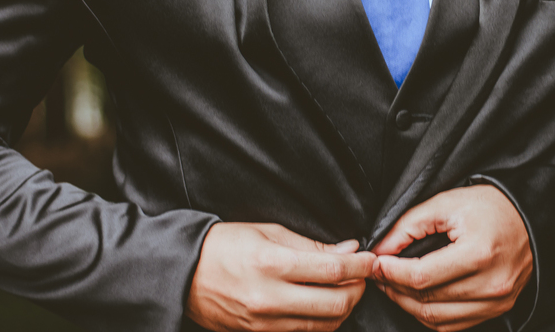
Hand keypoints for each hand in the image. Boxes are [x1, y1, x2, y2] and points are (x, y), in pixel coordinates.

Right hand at [187, 222, 375, 331]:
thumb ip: (311, 245)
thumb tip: (348, 250)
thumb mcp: (268, 232)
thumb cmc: (224, 246)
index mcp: (272, 264)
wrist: (183, 275)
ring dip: (344, 307)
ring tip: (346, 289)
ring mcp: (265, 322)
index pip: (333, 270)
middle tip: (362, 275)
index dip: (361, 265)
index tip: (372, 259)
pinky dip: (322, 321)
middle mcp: (270, 298)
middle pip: (336, 303)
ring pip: (324, 325)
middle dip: (359, 289)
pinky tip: (323, 305)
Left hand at [371, 185, 532, 331]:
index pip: (422, 276)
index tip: (377, 263)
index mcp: (479, 253)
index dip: (392, 272)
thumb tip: (381, 249)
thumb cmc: (490, 207)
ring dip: (408, 304)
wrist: (529, 217)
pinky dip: (429, 315)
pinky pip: (453, 324)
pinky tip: (417, 297)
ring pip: (437, 318)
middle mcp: (491, 284)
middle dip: (395, 288)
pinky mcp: (497, 309)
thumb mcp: (447, 203)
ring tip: (394, 285)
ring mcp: (496, 301)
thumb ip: (409, 225)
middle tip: (380, 273)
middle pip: (427, 300)